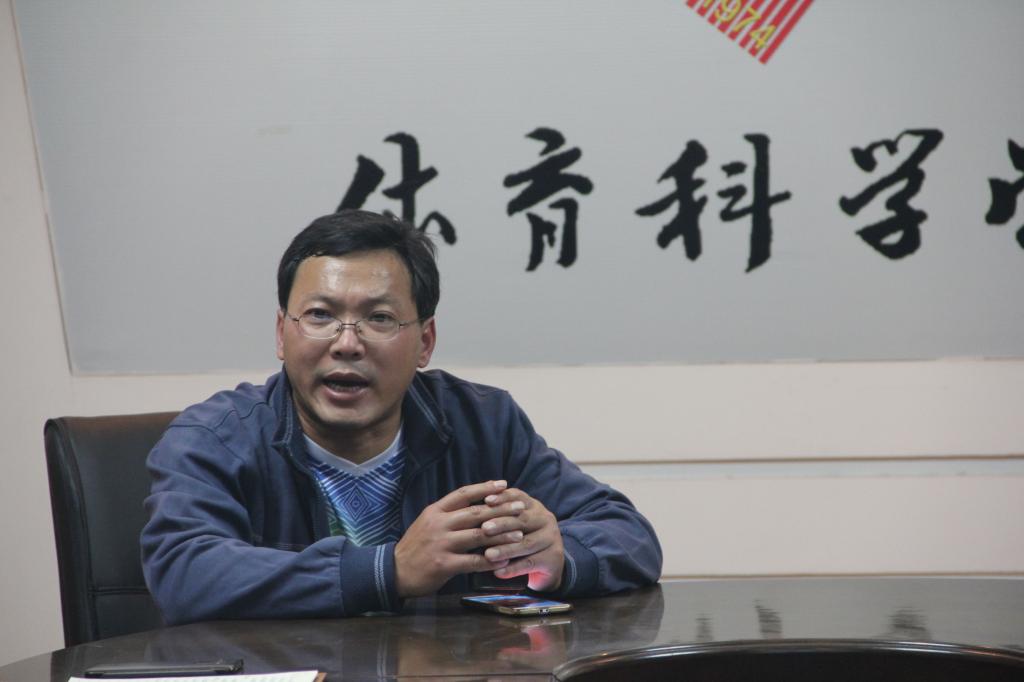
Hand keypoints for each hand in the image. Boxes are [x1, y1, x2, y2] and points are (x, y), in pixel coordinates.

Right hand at [394, 480, 525, 597]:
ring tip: (519, 534)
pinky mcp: (444, 564)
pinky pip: (473, 561)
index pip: (464, 494)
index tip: (504, 485)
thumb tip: (476, 503)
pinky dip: (491, 561)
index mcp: (435, 511)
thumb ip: (449, 513)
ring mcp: (441, 544)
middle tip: (521, 506)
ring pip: (478, 536)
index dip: (485, 488)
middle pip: (476, 512)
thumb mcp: (428, 522)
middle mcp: (439, 524)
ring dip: (501, 535)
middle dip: (501, 509)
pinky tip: (504, 560)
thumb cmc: (416, 546)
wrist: (394, 571)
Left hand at [480, 488, 563, 591]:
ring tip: (488, 555)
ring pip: (526, 543)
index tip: (486, 501)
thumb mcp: (512, 524)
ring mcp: (552, 538)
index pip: (517, 497)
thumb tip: (470, 510)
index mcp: (533, 506)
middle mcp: (545, 518)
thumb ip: (497, 515)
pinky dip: (513, 568)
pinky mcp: (553, 558)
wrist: (546, 565)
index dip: (502, 498)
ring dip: (506, 549)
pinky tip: (499, 572)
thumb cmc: (520, 541)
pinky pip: (531, 563)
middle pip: (522, 519)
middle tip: (484, 529)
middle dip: (502, 523)